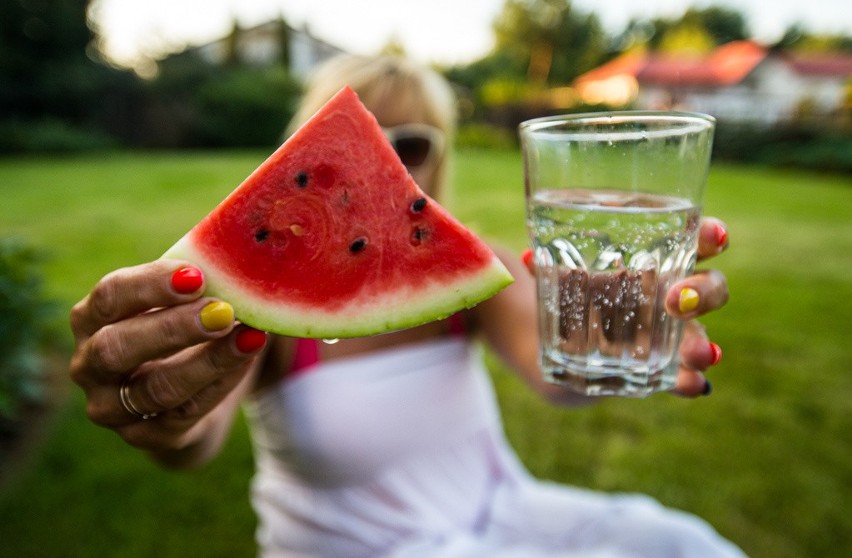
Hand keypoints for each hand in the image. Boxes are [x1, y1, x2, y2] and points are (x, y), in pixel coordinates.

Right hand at [69, 260, 266, 453]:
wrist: (188, 394)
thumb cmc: (184, 328)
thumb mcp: (184, 300)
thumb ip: (201, 276)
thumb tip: (246, 247)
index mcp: (91, 319)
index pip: (109, 297)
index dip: (150, 286)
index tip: (196, 275)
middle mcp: (90, 365)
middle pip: (118, 348)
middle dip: (173, 328)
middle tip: (223, 312)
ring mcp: (113, 407)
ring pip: (155, 389)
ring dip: (207, 361)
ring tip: (249, 337)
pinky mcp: (147, 436)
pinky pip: (184, 414)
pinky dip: (220, 383)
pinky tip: (247, 358)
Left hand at [521, 217, 729, 397]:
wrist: (548, 339)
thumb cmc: (564, 288)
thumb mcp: (556, 272)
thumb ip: (546, 264)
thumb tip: (528, 258)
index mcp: (655, 258)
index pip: (693, 240)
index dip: (710, 236)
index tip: (714, 236)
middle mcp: (671, 294)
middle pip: (710, 287)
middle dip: (704, 292)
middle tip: (676, 301)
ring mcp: (669, 335)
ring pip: (700, 334)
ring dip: (702, 343)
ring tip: (700, 354)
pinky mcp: (657, 370)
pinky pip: (682, 377)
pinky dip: (690, 382)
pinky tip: (694, 386)